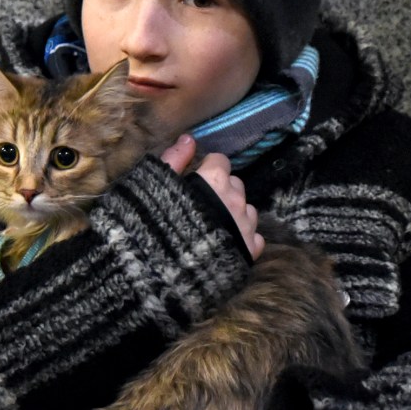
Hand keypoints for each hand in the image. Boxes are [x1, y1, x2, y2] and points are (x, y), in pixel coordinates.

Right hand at [161, 136, 264, 260]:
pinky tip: (227, 243)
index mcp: (214, 180)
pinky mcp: (249, 250)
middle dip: (222, 190)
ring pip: (247, 209)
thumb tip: (189, 138)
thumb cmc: (156, 222)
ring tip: (214, 226)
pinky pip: (255, 237)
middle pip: (235, 184)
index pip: (220, 161)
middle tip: (202, 204)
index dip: (207, 169)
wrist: (165, 271)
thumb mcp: (155, 186)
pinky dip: (244, 237)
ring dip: (234, 213)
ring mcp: (245, 225)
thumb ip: (174, 159)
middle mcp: (236, 199)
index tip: (196, 181)